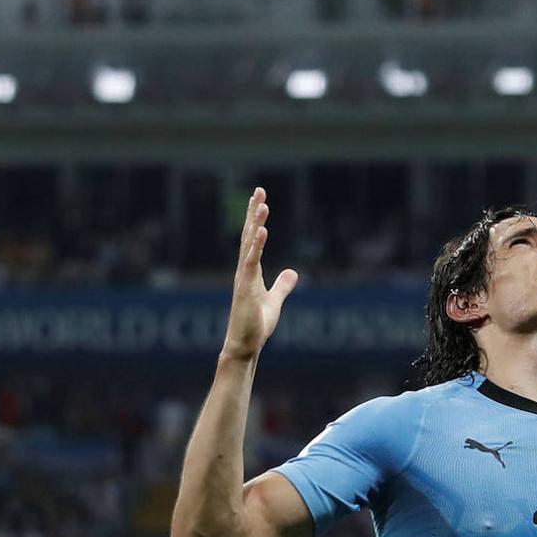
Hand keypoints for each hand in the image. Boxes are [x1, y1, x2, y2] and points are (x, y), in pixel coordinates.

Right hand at [222, 187, 298, 360]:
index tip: (259, 199)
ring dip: (255, 224)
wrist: (245, 345)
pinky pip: (251, 263)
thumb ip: (282, 285)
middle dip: (253, 213)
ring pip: (249, 245)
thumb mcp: (275, 300)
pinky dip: (256, 246)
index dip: (255, 219)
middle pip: (248, 235)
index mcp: (250, 271)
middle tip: (259, 190)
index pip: (252, 239)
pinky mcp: (245, 288)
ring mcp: (243, 278)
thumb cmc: (256, 324)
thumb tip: (293, 272)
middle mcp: (244, 270)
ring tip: (262, 205)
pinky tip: (261, 231)